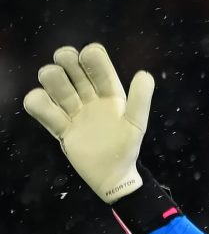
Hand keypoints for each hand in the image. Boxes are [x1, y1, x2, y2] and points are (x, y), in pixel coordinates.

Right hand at [24, 44, 153, 202]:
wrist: (111, 177)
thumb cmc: (126, 149)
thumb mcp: (136, 124)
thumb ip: (140, 100)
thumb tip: (145, 74)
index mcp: (109, 92)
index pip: (95, 60)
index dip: (89, 55)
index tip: (88, 61)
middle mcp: (88, 95)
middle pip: (67, 61)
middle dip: (65, 59)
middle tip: (70, 75)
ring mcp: (72, 109)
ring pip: (51, 78)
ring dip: (52, 80)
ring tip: (64, 102)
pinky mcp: (59, 125)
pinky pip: (38, 104)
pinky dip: (38, 103)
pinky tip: (53, 115)